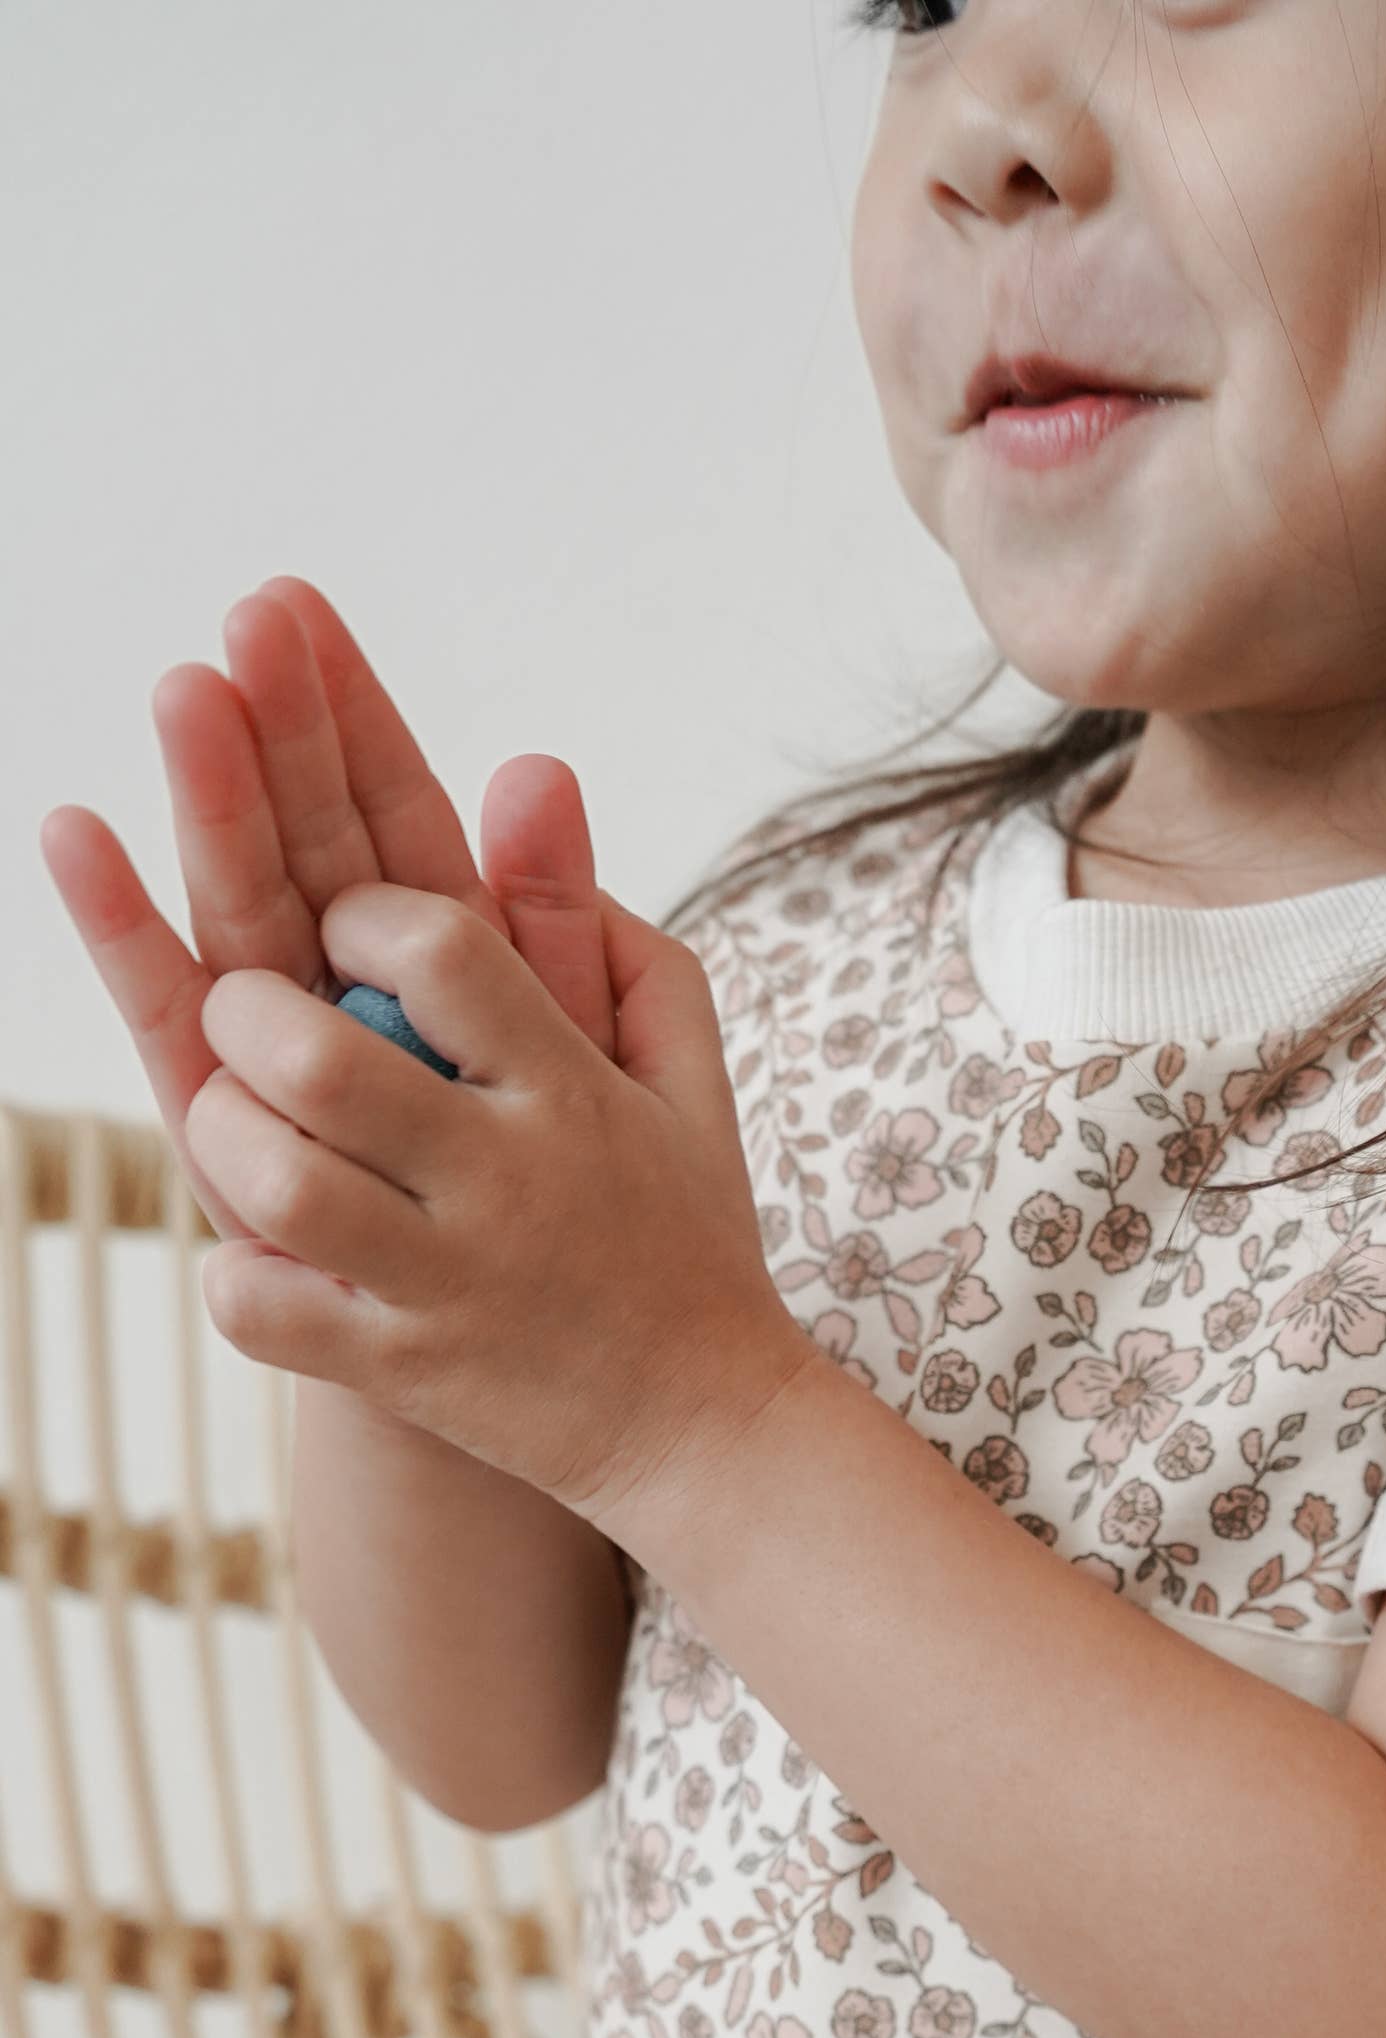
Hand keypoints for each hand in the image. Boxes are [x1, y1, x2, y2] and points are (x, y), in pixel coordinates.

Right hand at [40, 579, 617, 1240]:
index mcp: (449, 969)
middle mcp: (348, 997)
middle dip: (275, 731)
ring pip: (243, 908)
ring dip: (211, 803)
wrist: (552, 1380)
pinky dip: (130, 932)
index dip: (349, 714)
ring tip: (184, 695)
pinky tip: (79, 839)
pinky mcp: (237, 1135)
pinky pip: (178, 1024)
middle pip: (305, 841)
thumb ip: (568, 935)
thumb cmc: (579, 1228)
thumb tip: (543, 769)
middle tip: (244, 621)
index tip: (298, 602)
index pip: (392, 815)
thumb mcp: (599, 1068)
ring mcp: (285, 1062)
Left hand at [181, 881, 816, 1530]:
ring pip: (283, 1184)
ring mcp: (449, 1281)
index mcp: (567, 1089)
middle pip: (322, 1058)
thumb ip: (610, 935)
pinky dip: (239, 1281)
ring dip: (228, 1134)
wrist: (712, 1434)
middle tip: (249, 1015)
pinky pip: (270, 1315)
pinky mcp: (406, 1373)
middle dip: (249, 1014)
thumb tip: (529, 776)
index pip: (434, 943)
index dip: (359, 913)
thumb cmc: (682, 1236)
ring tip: (239, 1119)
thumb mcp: (682, 1078)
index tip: (346, 932)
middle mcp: (505, 1179)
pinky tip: (261, 1257)